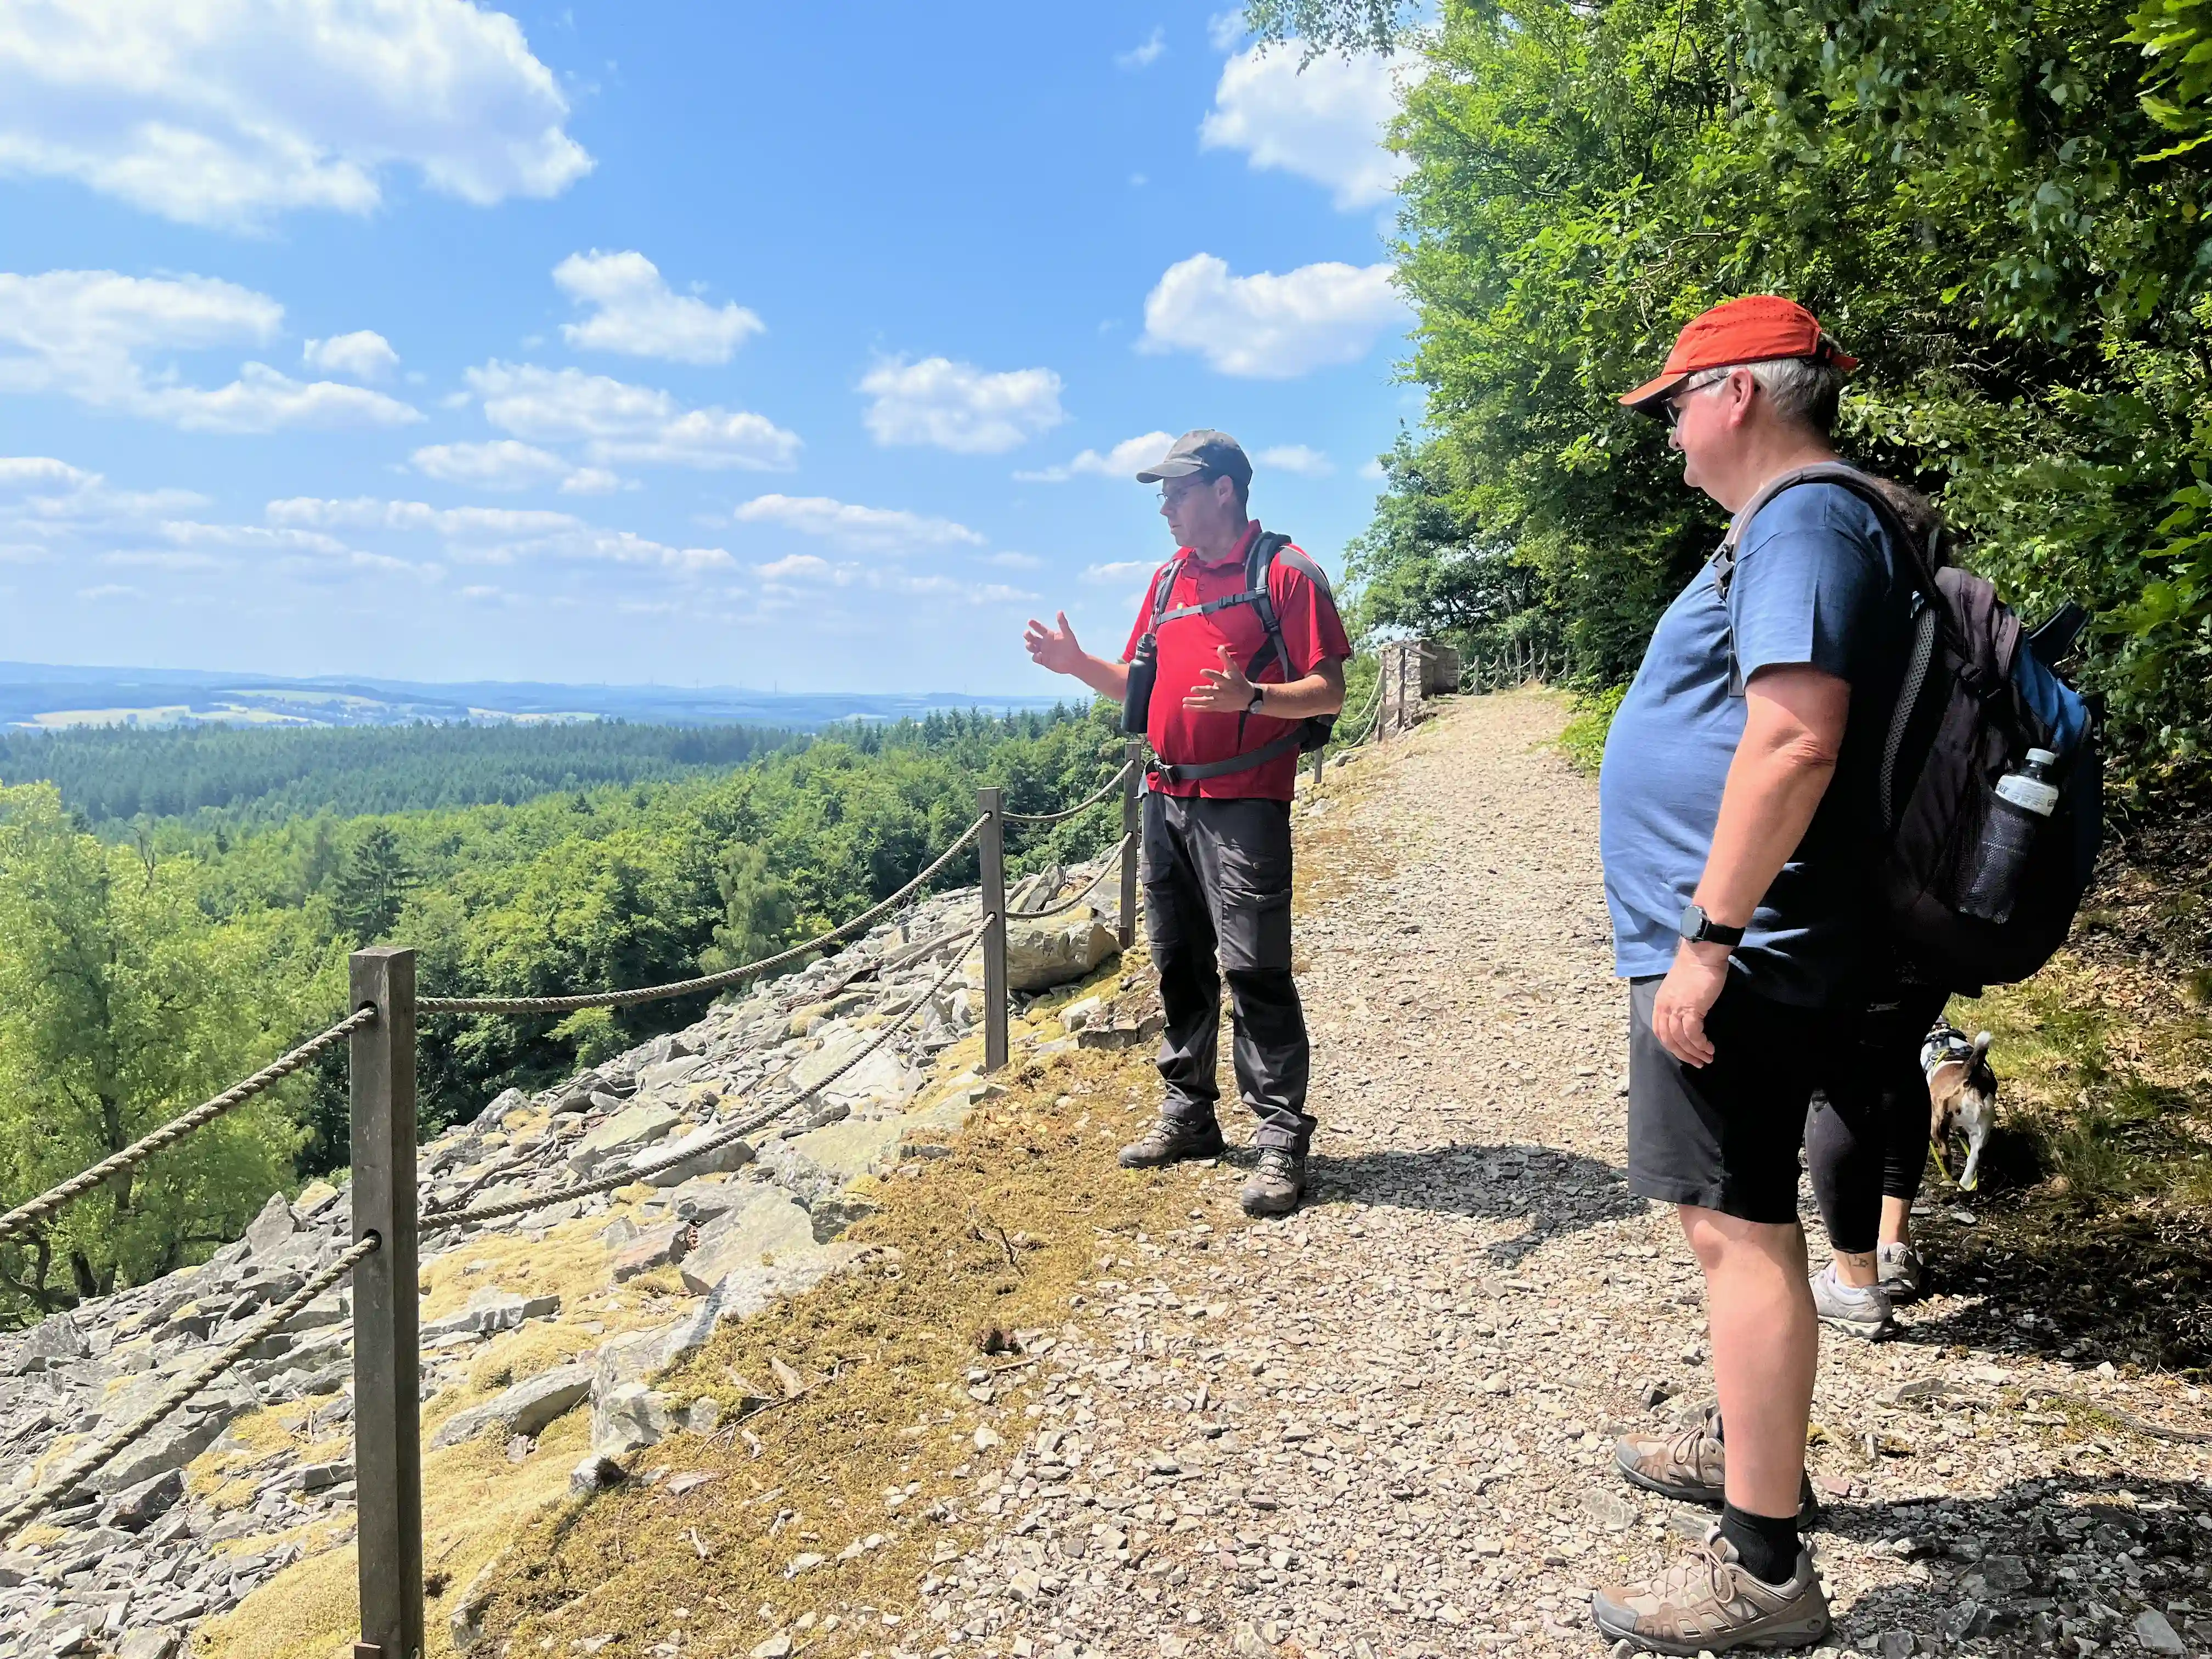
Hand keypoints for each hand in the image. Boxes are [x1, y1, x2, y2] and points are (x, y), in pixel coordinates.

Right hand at [1023, 611, 1085, 675]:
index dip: (1034, 624)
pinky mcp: (1043, 660)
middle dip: (1027, 635)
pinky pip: (1035, 658)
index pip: (1039, 628)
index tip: (1030, 621)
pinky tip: (1040, 655)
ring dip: (1029, 645)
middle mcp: (1044, 642)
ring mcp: (1043, 651)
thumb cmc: (1072, 646)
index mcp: (1049, 635)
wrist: (1075, 661)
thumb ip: (1063, 623)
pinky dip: (1036, 656)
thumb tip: (1060, 611)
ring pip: (1031, 647)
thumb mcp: (1068, 633)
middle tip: (1027, 633)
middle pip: (1032, 637)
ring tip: (1030, 644)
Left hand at [1182, 644, 1256, 712]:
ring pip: (1206, 701)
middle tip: (1192, 689)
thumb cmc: (1238, 681)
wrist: (1247, 698)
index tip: (1202, 671)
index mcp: (1226, 681)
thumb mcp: (1233, 669)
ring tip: (1184, 700)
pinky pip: (1205, 708)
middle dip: (1202, 691)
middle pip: (1211, 692)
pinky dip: (1195, 708)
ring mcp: (1219, 701)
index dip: (1210, 674)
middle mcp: (1222, 692)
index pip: (1217, 677)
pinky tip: (1185, 706)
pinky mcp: (1217, 707)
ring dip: (1195, 701)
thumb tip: (1220, 646)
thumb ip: (1225, 658)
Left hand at [1651, 939, 1729, 1066]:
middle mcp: (1664, 1007)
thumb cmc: (1695, 969)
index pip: (1659, 1031)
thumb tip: (1687, 1020)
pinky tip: (1709, 1048)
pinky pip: (1693, 1034)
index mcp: (1660, 1003)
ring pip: (1680, 1040)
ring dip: (1694, 1053)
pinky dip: (1701, 1044)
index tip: (1684, 1053)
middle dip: (1682, 1055)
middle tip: (1697, 1063)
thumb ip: (1679, 1004)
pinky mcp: (1690, 1009)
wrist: (1702, 954)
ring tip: (1707, 1059)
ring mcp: (1675, 1008)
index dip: (1671, 1046)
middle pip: (1668, 1039)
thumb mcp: (1680, 989)